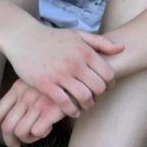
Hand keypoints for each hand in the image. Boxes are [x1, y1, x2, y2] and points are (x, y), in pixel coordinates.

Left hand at [0, 80, 65, 146]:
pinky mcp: (51, 110)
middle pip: (7, 127)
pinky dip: (41, 134)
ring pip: (21, 132)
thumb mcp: (40, 80)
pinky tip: (50, 128)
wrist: (88, 70)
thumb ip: (27, 92)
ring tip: (38, 135)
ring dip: (28, 139)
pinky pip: (37, 132)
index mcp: (19, 86)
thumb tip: (17, 116)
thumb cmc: (64, 78)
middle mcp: (25, 95)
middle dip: (9, 141)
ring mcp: (38, 102)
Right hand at [5, 25, 124, 117]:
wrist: (24, 37)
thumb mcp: (79, 35)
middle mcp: (76, 63)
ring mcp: (60, 74)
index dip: (110, 83)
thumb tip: (122, 48)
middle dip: (100, 95)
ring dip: (88, 104)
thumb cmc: (53, 37)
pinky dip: (72, 110)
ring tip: (86, 105)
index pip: (108, 74)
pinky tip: (73, 111)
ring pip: (84, 96)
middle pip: (99, 87)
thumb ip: (101, 42)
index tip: (106, 87)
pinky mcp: (45, 84)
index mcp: (86, 52)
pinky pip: (64, 102)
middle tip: (96, 97)